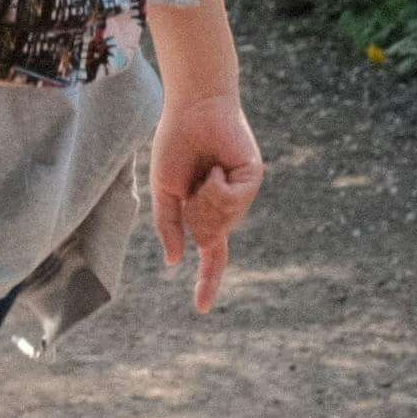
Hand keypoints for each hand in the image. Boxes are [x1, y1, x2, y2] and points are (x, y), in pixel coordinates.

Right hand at [151, 88, 263, 311]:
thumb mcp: (164, 191)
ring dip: (205, 200)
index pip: (211, 255)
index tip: (202, 309)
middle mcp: (228, 208)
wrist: (192, 108)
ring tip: (206, 171)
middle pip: (211, 238)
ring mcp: (242, 194)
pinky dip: (218, 186)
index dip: (207, 281)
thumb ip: (169, 225)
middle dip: (195, 218)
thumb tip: (176, 260)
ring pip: (223, 222)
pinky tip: (217, 166)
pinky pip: (232, 200)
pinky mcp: (252, 178)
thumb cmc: (176, 144)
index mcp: (207, 213)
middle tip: (191, 186)